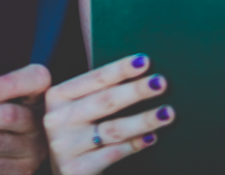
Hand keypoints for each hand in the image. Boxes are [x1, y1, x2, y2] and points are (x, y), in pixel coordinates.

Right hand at [43, 54, 173, 174]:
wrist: (60, 171)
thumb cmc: (76, 131)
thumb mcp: (76, 108)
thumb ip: (97, 91)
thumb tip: (139, 71)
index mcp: (58, 96)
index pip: (94, 78)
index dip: (120, 69)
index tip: (144, 61)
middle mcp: (57, 119)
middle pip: (105, 101)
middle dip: (136, 90)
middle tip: (160, 83)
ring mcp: (65, 145)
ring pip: (113, 129)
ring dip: (143, 120)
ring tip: (167, 113)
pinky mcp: (76, 169)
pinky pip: (113, 153)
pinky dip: (135, 144)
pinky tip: (151, 137)